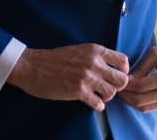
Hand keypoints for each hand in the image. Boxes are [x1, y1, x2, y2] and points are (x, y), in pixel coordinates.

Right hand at [6, 44, 128, 110]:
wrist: (33, 66)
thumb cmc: (55, 58)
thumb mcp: (80, 50)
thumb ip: (96, 57)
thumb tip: (110, 68)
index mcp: (95, 50)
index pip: (123, 61)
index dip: (123, 71)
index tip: (117, 76)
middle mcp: (94, 63)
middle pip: (122, 79)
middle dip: (117, 86)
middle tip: (108, 88)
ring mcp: (87, 78)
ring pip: (112, 93)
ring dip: (107, 97)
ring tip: (99, 96)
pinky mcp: (78, 92)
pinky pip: (99, 103)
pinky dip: (98, 106)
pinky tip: (92, 102)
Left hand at [118, 39, 156, 112]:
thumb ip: (142, 67)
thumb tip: (128, 79)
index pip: (141, 87)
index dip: (127, 86)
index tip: (119, 81)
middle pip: (141, 100)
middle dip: (126, 96)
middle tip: (117, 89)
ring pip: (146, 107)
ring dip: (132, 102)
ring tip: (124, 92)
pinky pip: (153, 107)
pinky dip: (142, 103)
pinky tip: (135, 94)